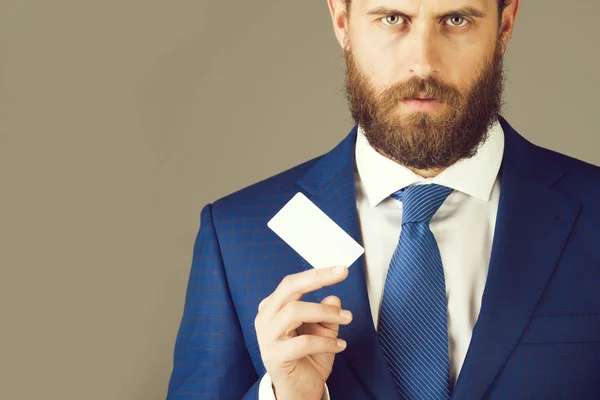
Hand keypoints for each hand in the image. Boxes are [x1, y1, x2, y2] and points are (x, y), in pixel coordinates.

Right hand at [254, 265, 352, 399]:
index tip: (340, 269)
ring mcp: (267, 337)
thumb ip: (327, 314)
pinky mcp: (274, 356)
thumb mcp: (323, 331)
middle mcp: (266, 318)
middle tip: (340, 275)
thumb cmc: (308, 358)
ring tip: (346, 318)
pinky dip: (326, 342)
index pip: (293, 282)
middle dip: (316, 279)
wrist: (300, 390)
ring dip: (324, 311)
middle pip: (289, 289)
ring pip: (294, 312)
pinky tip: (340, 346)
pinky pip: (302, 342)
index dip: (317, 274)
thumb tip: (334, 297)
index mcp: (274, 307)